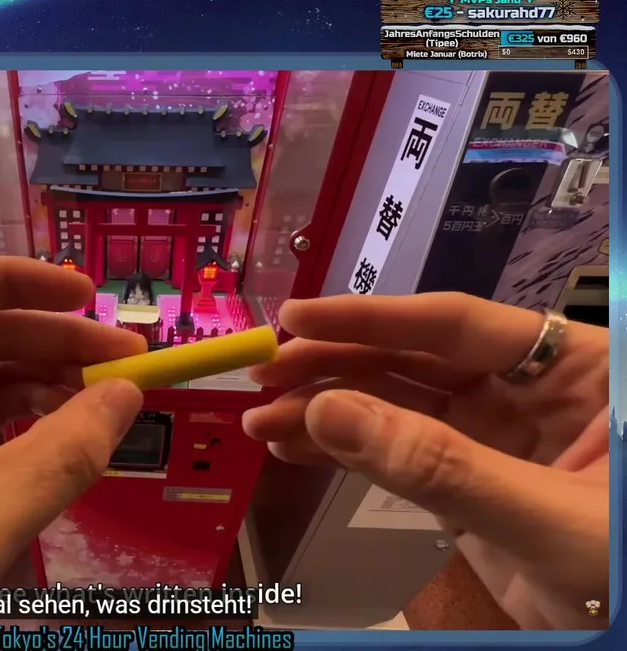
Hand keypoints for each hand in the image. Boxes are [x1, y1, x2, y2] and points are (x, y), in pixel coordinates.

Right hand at [243, 293, 607, 629]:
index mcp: (575, 371)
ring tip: (261, 421)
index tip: (294, 320)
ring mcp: (499, 442)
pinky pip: (401, 459)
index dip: (370, 319)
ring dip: (327, 412)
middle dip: (334, 367)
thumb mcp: (545, 516)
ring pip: (398, 410)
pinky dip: (347, 454)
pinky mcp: (474, 489)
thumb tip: (327, 411)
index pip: (458, 325)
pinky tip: (295, 449)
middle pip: (416, 361)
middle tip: (262, 375)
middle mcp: (531, 393)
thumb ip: (437, 465)